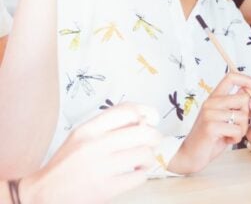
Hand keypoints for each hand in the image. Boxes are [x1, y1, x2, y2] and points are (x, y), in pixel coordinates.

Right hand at [18, 103, 160, 203]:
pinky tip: (133, 174)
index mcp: (88, 129)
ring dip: (148, 158)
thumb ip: (108, 125)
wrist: (43, 193)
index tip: (151, 120)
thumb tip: (144, 118)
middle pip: (144, 132)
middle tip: (151, 143)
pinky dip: (141, 175)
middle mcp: (95, 145)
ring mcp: (101, 167)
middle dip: (154, 137)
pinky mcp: (106, 188)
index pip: (128, 110)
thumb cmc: (66, 164)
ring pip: (145, 154)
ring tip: (141, 161)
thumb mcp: (81, 137)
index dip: (146, 113)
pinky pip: (140, 176)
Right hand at [169, 72, 250, 173]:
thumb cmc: (211, 138)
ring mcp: (209, 113)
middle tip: (237, 126)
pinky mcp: (211, 126)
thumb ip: (234, 106)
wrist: (190, 156)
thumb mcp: (223, 118)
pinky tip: (226, 140)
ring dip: (242, 129)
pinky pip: (237, 129)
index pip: (231, 77)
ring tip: (230, 135)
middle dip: (246, 115)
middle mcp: (210, 102)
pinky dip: (236, 138)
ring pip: (242, 116)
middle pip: (243, 98)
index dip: (247, 79)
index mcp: (213, 98)